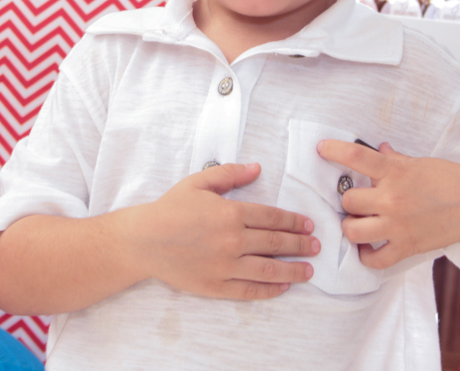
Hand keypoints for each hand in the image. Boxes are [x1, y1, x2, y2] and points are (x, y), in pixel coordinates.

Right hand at [135, 162, 318, 299]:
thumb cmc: (170, 209)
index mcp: (231, 213)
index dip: (294, 222)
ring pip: (269, 270)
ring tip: (309, 271)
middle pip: (276, 243)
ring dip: (294, 270)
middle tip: (316, 246)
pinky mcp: (216, 286)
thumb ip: (230, 174)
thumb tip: (257, 168)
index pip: (273, 218)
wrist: (143, 241)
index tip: (308, 225)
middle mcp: (232, 241)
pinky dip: (270, 289)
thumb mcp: (199, 183)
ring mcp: (225, 266)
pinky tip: (283, 286)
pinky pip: (249, 290)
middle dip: (301, 245)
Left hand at [317, 140, 459, 269]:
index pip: (354, 156)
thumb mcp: (421, 163)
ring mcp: (397, 225)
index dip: (333, 150)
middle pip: (347, 200)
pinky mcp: (406, 247)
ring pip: (352, 230)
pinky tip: (369, 248)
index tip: (321, 148)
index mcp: (395, 171)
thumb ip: (395, 159)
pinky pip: (374, 259)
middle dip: (349, 200)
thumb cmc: (452, 179)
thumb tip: (379, 149)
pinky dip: (367, 256)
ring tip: (359, 223)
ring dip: (352, 226)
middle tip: (357, 201)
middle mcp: (391, 198)